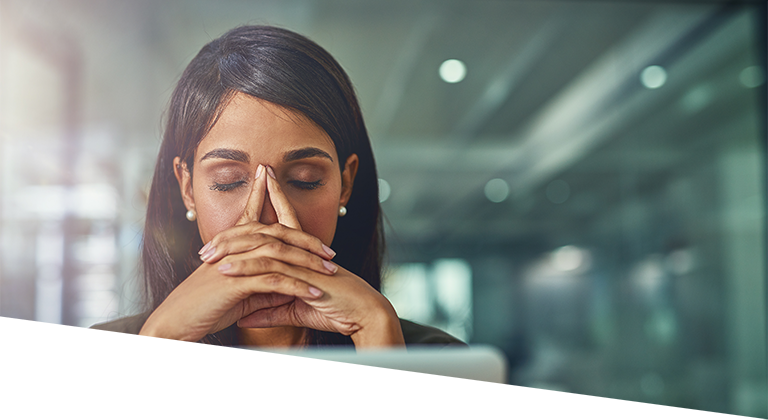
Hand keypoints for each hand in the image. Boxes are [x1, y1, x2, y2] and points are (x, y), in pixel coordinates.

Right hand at [139, 164, 331, 344]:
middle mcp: (233, 247)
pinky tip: (315, 293)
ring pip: (279, 254)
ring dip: (308, 263)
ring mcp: (234, 262)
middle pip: (277, 233)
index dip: (281, 213)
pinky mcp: (235, 282)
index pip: (260, 221)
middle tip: (330, 252)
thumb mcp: (238, 293)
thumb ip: (261, 283)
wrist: (174, 323)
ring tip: (331, 272)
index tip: (315, 231)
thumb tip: (288, 282)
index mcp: (231, 245)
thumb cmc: (203, 309)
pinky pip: (274, 280)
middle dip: (307, 241)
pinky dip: (298, 286)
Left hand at [211, 164, 404, 347]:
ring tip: (208, 255)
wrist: (364, 315)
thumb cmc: (336, 311)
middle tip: (210, 238)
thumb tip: (245, 316)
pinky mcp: (305, 275)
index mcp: (303, 254)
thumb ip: (270, 310)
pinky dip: (248, 269)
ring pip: (263, 247)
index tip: (253, 189)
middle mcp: (302, 251)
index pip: (282, 222)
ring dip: (234, 249)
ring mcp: (303, 261)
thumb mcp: (295, 310)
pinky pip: (271, 269)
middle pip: (266, 229)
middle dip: (238, 228)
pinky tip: (227, 270)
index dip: (268, 203)